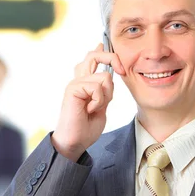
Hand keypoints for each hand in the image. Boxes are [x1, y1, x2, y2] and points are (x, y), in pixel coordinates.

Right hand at [51, 43, 124, 161]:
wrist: (74, 142)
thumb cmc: (86, 128)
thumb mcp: (102, 105)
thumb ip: (105, 90)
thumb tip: (112, 73)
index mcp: (84, 84)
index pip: (91, 60)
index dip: (103, 53)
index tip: (117, 63)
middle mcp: (78, 81)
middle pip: (93, 56)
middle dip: (111, 58)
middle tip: (121, 70)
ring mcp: (75, 84)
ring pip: (104, 77)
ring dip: (106, 96)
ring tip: (95, 108)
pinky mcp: (73, 88)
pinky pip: (97, 87)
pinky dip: (98, 101)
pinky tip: (89, 110)